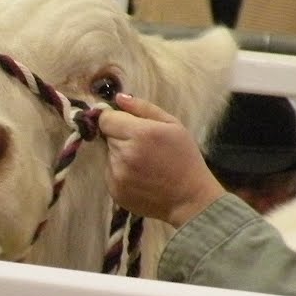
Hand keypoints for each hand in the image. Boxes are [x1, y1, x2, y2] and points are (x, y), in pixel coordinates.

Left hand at [99, 92, 227, 226]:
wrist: (190, 198)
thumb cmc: (185, 158)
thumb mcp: (173, 125)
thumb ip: (143, 108)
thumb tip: (118, 98)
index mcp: (140, 134)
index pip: (106, 119)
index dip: (115, 119)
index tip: (126, 124)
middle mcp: (124, 154)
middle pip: (107, 136)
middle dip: (120, 136)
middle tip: (142, 145)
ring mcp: (118, 175)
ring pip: (108, 154)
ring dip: (120, 155)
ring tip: (143, 163)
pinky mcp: (114, 190)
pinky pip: (109, 173)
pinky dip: (120, 172)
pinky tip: (139, 176)